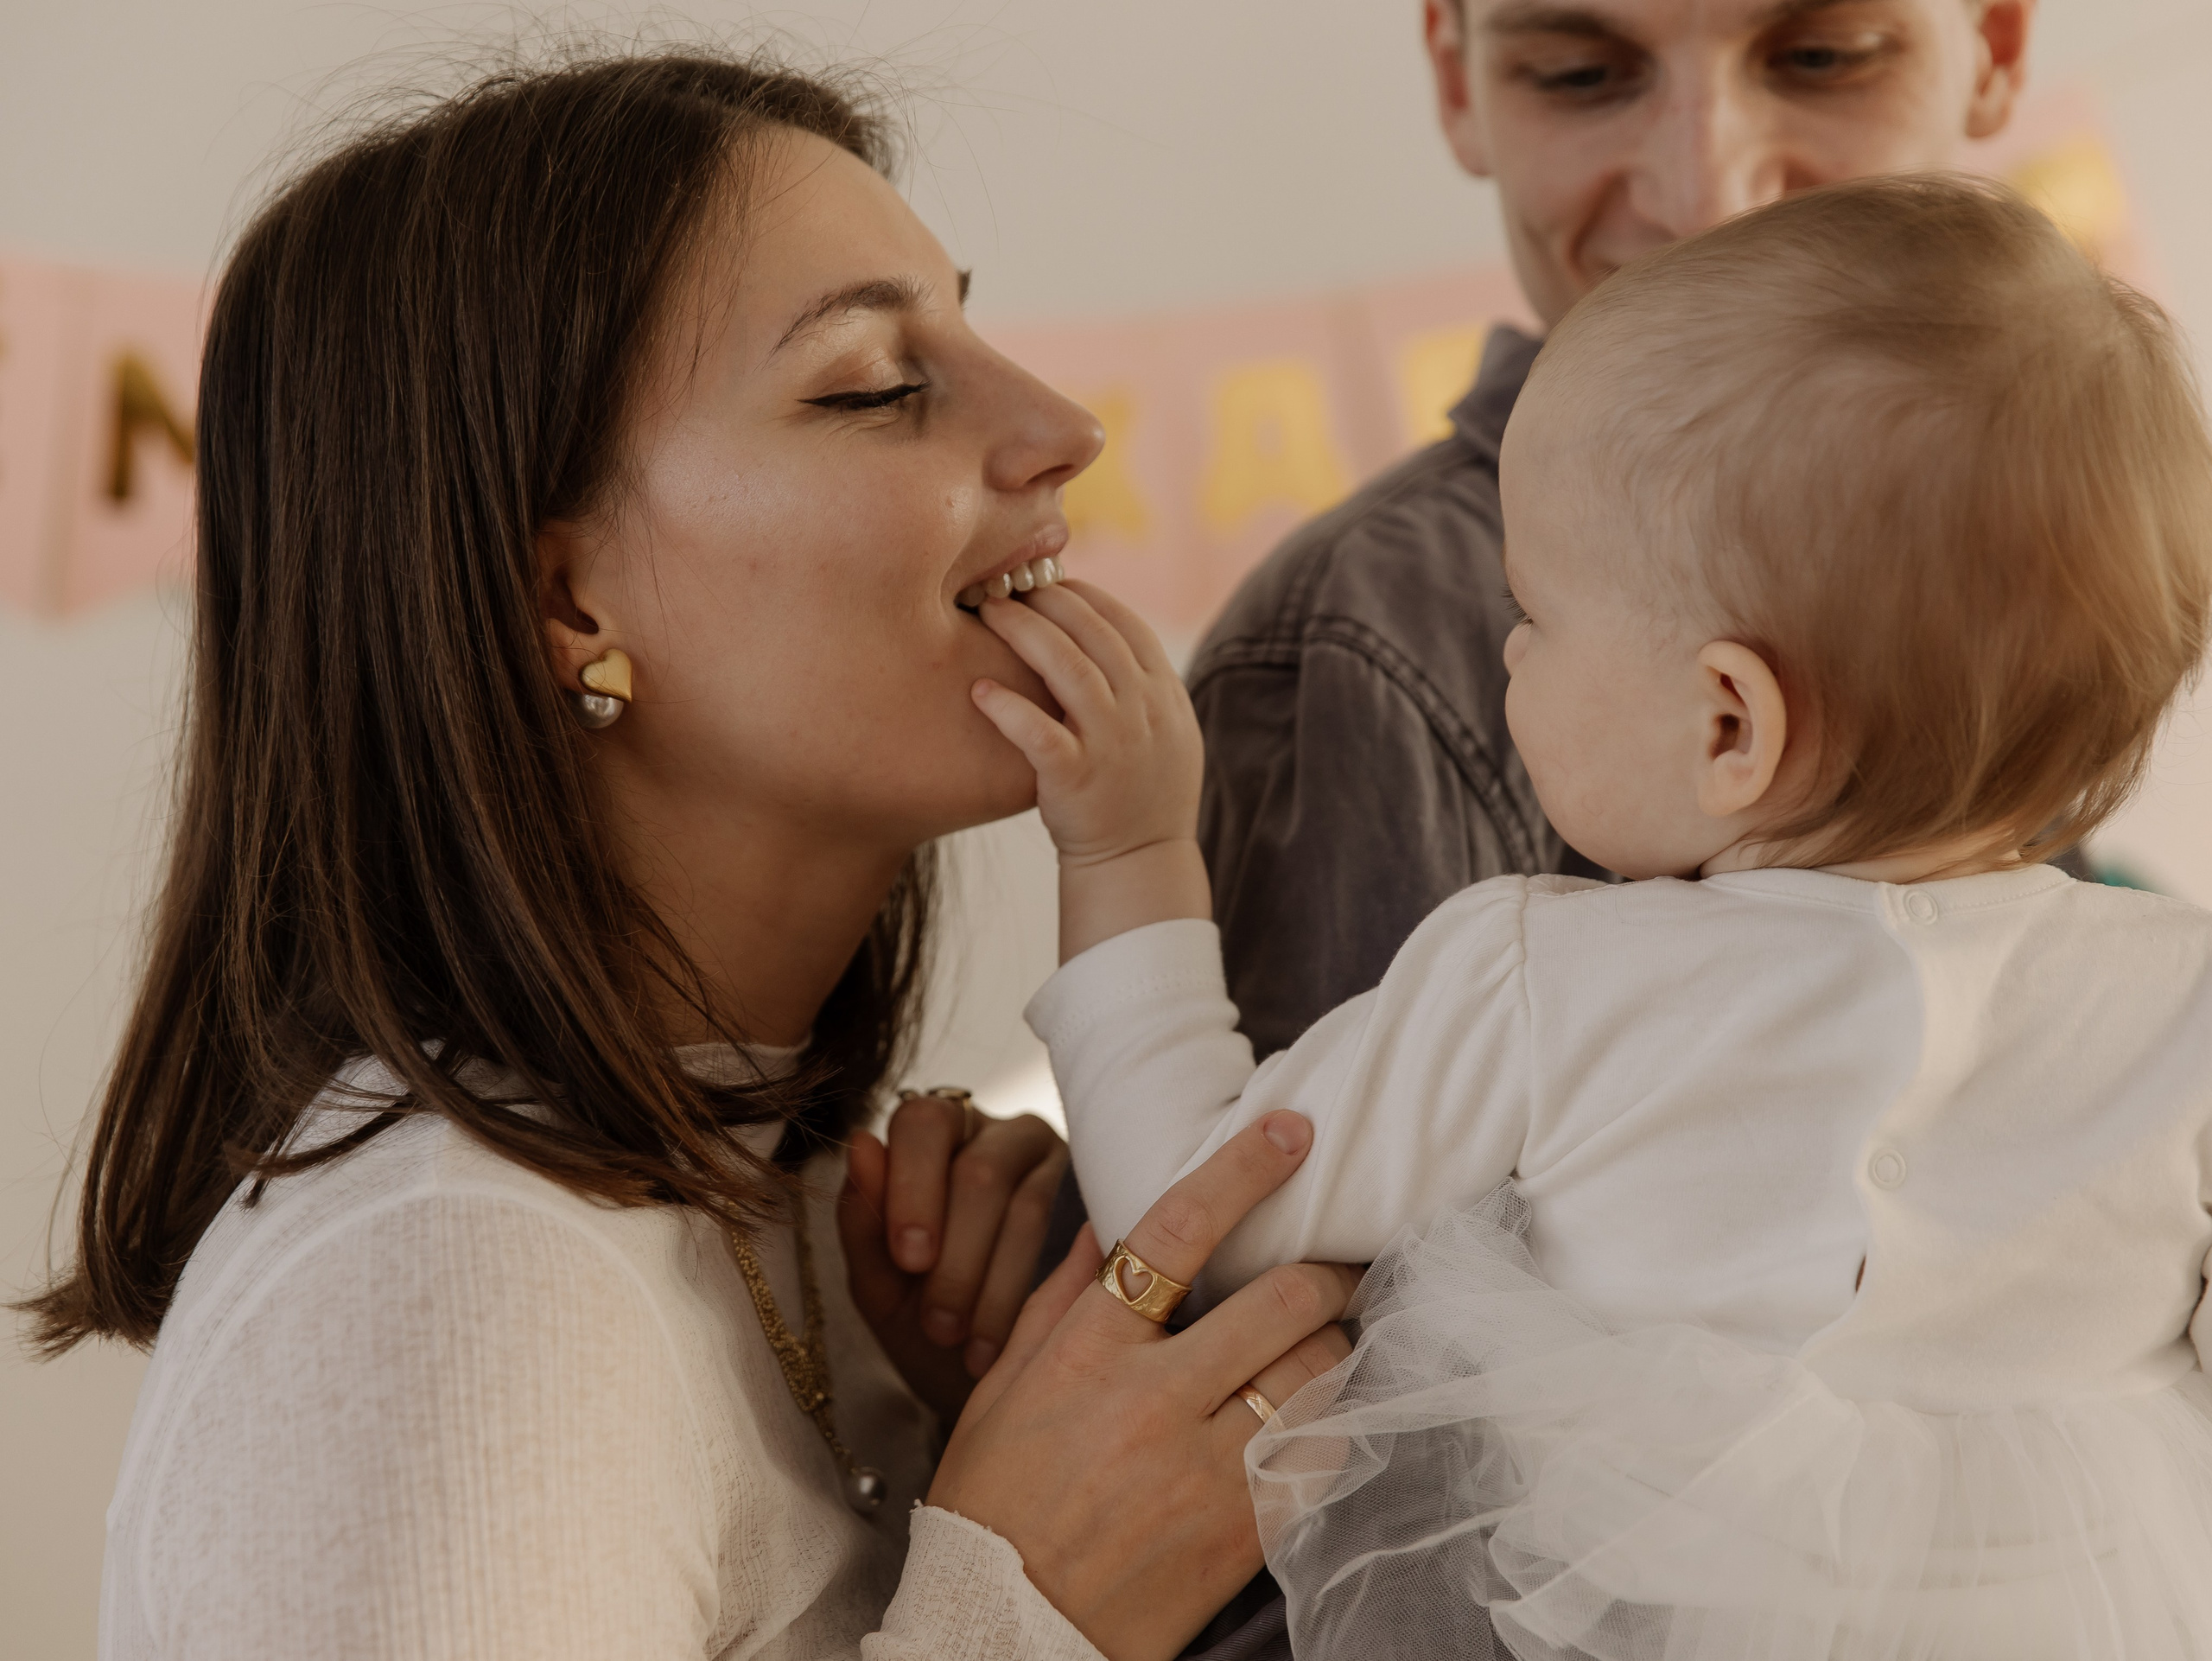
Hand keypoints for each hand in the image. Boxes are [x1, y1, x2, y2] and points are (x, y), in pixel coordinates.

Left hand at [839, 1092, 1067, 1421]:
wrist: (983, 1378)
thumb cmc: (924, 1319)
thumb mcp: (881, 1285)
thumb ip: (863, 1222)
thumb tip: (860, 1143)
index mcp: (933, 1136)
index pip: (923, 1123)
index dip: (914, 1187)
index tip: (911, 1261)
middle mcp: (997, 1135)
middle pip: (980, 1170)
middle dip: (957, 1257)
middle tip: (940, 1326)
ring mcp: (1054, 1165)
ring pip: (1028, 1206)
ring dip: (994, 1285)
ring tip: (970, 1348)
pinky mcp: (1098, 1205)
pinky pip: (1076, 1236)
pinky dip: (1038, 1291)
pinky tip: (1016, 1337)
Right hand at [928, 1111, 1357, 1660]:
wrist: (1003, 1632)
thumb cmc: (993, 1504)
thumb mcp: (1003, 1388)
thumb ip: (1059, 1299)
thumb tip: (1106, 1222)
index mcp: (1087, 1351)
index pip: (1178, 1231)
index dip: (1243, 1170)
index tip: (1292, 1132)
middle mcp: (1153, 1399)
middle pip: (1281, 1300)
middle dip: (1325, 1270)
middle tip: (1339, 1262)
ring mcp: (1206, 1467)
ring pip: (1317, 1371)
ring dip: (1338, 1342)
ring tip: (1336, 1334)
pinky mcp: (1244, 1529)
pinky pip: (1323, 1452)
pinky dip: (1338, 1419)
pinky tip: (1330, 1407)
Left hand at [970, 579, 1211, 959]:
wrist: (1139, 864)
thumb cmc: (1136, 794)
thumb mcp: (1162, 731)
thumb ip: (1136, 683)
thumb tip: (1094, 629)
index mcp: (1165, 694)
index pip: (1125, 622)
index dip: (1083, 595)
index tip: (1047, 581)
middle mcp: (1144, 712)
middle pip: (1093, 633)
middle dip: (1046, 599)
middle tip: (1004, 584)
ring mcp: (1113, 744)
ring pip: (1068, 667)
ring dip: (1024, 632)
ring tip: (988, 613)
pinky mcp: (1077, 778)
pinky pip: (1040, 733)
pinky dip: (1008, 708)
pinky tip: (979, 690)